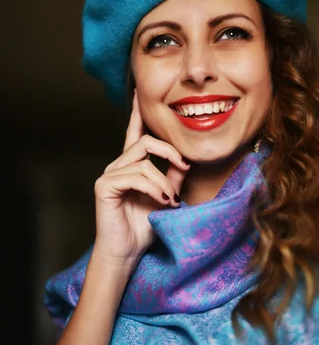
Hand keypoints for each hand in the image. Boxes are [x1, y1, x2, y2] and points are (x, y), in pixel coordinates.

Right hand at [92, 90, 189, 274]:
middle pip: (144, 141)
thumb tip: (187, 159)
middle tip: (185, 166)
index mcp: (132, 166)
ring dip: (164, 180)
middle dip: (169, 151)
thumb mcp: (167, 196)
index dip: (137, 113)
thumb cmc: (145, 227)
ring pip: (143, 161)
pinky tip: (161, 201)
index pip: (135, 134)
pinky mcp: (104, 186)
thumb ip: (174, 176)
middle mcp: (118, 166)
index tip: (139, 92)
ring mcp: (109, 175)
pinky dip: (153, 188)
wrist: (128, 252)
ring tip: (171, 200)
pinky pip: (135, 176)